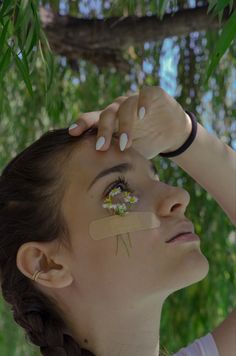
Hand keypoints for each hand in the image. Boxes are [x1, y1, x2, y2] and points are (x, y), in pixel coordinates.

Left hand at [68, 86, 191, 158]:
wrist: (172, 134)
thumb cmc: (146, 143)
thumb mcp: (129, 153)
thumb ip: (116, 156)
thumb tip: (96, 176)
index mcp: (111, 120)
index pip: (93, 120)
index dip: (82, 124)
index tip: (72, 133)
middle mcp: (120, 107)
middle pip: (107, 114)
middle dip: (103, 131)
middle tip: (101, 147)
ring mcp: (135, 99)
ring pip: (125, 107)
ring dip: (124, 126)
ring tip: (125, 144)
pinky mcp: (153, 94)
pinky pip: (146, 94)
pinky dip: (143, 103)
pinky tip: (142, 115)